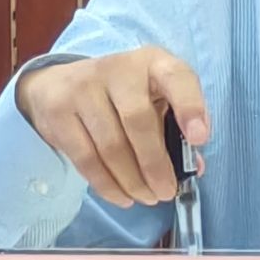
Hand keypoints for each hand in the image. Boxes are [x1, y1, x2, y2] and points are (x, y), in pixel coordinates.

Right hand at [15, 47, 208, 208]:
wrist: (59, 83)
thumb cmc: (121, 94)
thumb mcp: (153, 97)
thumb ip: (174, 127)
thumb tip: (193, 167)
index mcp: (152, 61)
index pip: (176, 77)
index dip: (191, 107)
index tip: (200, 139)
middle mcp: (118, 69)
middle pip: (138, 120)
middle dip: (155, 164)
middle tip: (165, 192)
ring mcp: (84, 88)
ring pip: (111, 145)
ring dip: (132, 181)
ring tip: (147, 198)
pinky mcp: (59, 112)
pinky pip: (86, 158)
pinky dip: (107, 185)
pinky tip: (122, 197)